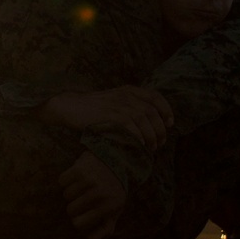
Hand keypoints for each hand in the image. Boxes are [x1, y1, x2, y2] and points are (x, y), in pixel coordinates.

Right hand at [42, 86, 173, 150]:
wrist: (69, 106)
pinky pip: (130, 126)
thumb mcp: (113, 101)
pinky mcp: (110, 115)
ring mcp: (118, 104)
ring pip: (144, 120)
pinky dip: (138, 136)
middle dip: (160, 130)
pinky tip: (139, 145)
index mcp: (129, 90)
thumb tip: (147, 122)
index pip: (155, 96)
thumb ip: (129, 106)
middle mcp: (126, 95)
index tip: (170, 124)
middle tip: (159, 143)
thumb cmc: (91, 108)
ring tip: (151, 148)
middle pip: (152, 112)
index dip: (166, 110)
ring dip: (151, 136)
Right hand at [59, 151, 125, 238]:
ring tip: (81, 188)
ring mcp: (89, 181)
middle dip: (74, 207)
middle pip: (70, 210)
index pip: (78, 224)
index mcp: (107, 208)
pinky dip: (66, 180)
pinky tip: (76, 178)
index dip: (77, 221)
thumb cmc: (114, 190)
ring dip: (71, 193)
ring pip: (66, 196)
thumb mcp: (115, 210)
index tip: (81, 216)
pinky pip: (62, 181)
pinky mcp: (80, 168)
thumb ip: (106, 227)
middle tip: (82, 200)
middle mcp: (98, 194)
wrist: (117, 161)